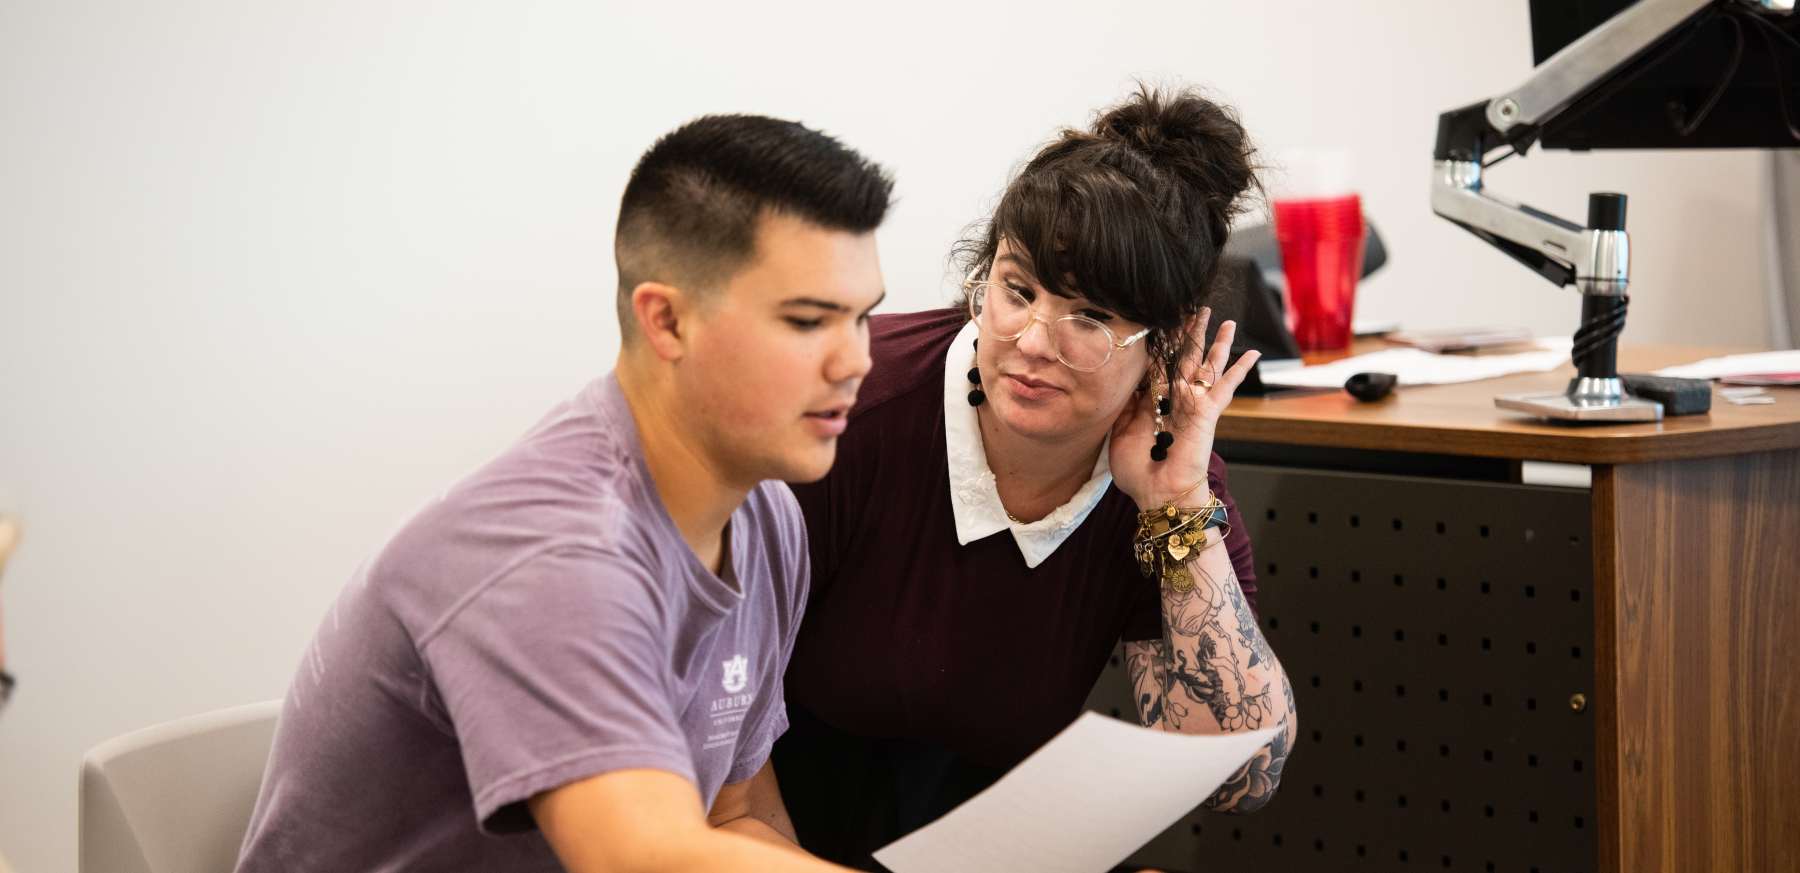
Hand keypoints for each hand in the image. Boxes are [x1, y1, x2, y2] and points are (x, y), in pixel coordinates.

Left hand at [1109, 308, 1259, 509]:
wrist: (1157, 493)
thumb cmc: (1138, 472)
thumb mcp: (1121, 433)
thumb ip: (1127, 406)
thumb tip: (1131, 379)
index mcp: (1155, 405)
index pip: (1159, 368)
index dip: (1160, 346)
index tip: (1159, 323)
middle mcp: (1177, 401)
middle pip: (1186, 359)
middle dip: (1191, 334)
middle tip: (1195, 310)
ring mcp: (1194, 405)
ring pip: (1208, 366)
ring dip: (1217, 343)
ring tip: (1225, 321)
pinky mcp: (1207, 412)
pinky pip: (1226, 387)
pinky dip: (1238, 370)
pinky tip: (1253, 355)